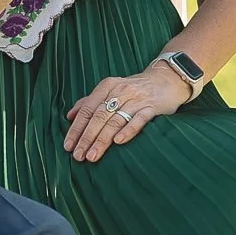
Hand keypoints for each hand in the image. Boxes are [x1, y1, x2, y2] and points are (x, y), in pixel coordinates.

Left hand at [63, 69, 186, 162]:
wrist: (168, 79)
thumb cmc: (134, 88)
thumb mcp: (110, 89)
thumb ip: (89, 101)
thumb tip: (69, 116)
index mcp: (106, 87)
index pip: (87, 110)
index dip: (76, 128)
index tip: (68, 146)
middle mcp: (119, 91)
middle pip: (99, 117)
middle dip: (86, 137)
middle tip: (78, 155)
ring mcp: (137, 99)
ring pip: (115, 120)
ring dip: (102, 139)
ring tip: (92, 155)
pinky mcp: (153, 107)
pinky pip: (139, 119)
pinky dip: (128, 130)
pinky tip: (118, 142)